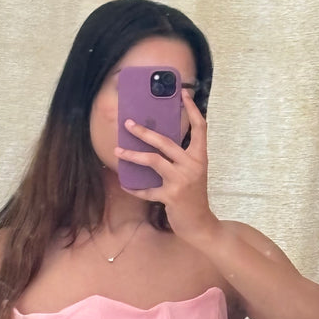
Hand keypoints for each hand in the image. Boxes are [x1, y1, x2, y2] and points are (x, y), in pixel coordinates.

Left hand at [115, 89, 216, 238]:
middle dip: (145, 131)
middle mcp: (192, 165)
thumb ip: (181, 158)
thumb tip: (158, 142)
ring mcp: (181, 181)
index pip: (200, 128)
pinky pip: (147, 190)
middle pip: (166, 142)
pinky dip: (134, 188)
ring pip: (153, 161)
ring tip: (118, 151)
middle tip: (128, 124)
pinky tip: (125, 184)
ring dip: (133, 155)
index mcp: (200, 157)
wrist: (200, 224)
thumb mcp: (193, 173)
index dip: (192, 110)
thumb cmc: (194, 196)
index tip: (183, 94)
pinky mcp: (171, 196)